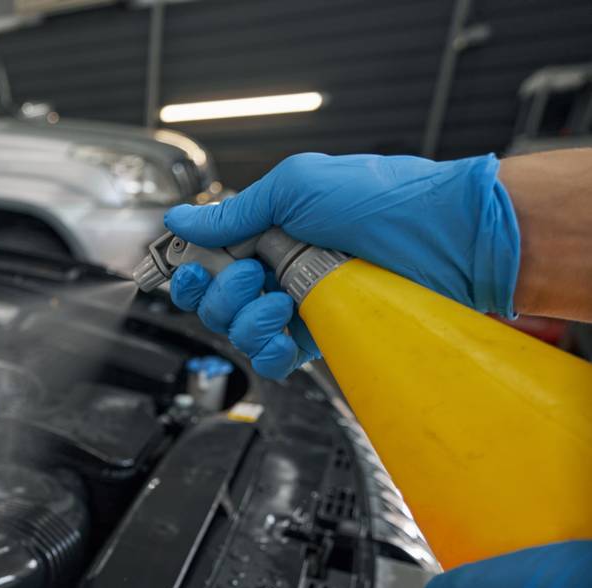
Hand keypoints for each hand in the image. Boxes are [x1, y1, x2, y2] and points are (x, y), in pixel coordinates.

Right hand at [163, 152, 520, 378]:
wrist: (446, 238)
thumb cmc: (383, 200)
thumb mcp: (297, 187)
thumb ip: (234, 212)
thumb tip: (180, 221)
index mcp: (268, 230)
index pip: (207, 259)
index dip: (189, 268)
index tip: (191, 267)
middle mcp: (279, 268)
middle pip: (212, 301)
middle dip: (217, 293)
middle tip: (248, 275)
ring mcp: (299, 305)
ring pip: (236, 332)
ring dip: (244, 320)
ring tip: (280, 300)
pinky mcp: (320, 337)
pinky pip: (271, 360)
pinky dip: (267, 350)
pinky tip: (286, 330)